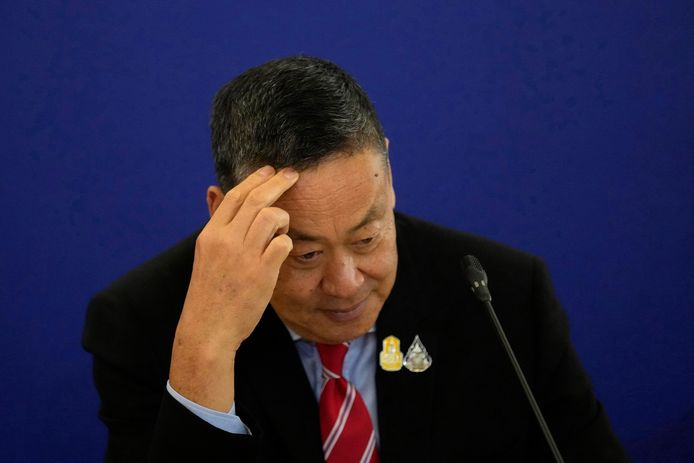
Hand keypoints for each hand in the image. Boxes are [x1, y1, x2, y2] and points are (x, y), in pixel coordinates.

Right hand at [169, 166, 298, 410]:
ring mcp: (244, 255)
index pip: (234, 196)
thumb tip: (214, 190)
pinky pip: (284, 243)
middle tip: (292, 175)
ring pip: (272, 216)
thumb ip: (217, 226)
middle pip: (256, 199)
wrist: (208, 328)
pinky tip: (283, 250)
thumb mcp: (206, 255)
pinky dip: (287, 242)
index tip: (268, 170)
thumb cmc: (210, 293)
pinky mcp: (262, 272)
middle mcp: (225, 240)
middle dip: (277, 182)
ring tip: (282, 230)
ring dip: (283, 218)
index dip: (254, 179)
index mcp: (210, 235)